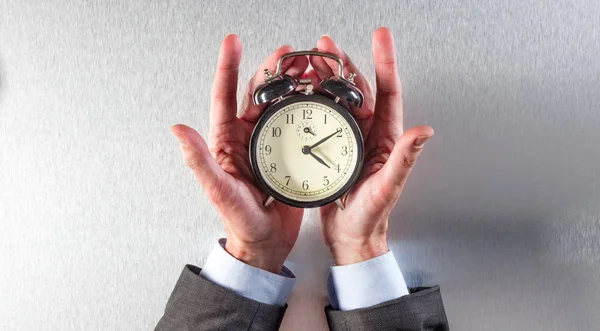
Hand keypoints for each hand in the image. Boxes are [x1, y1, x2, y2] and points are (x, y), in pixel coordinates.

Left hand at [171, 35, 308, 272]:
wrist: (266, 243)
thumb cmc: (240, 222)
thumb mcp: (219, 192)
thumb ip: (199, 162)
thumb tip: (178, 131)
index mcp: (226, 142)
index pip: (224, 97)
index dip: (228, 67)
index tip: (233, 42)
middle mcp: (247, 137)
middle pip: (257, 93)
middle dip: (272, 69)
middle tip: (288, 53)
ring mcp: (269, 143)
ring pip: (280, 103)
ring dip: (292, 83)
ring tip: (306, 66)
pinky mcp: (289, 152)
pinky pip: (299, 122)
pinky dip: (308, 106)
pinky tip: (319, 96)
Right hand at [310, 28, 434, 264]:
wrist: (351, 237)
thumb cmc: (371, 218)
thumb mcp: (386, 188)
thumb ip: (404, 159)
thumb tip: (424, 132)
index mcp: (385, 139)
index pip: (388, 92)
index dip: (385, 62)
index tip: (381, 38)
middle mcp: (368, 134)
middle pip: (357, 88)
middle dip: (342, 63)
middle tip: (326, 44)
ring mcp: (349, 140)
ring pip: (337, 99)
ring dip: (324, 78)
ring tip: (310, 61)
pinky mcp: (331, 148)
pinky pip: (321, 118)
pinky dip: (311, 101)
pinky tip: (299, 93)